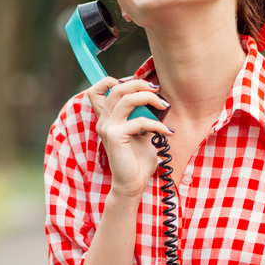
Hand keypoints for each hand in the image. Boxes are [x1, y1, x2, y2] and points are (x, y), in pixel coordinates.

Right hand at [87, 77, 172, 199]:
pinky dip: (156, 124)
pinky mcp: (115, 136)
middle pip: (116, 88)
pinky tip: (166, 132)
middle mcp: (104, 120)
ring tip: (164, 106)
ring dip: (149, 98)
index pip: (98, 89)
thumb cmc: (138, 161)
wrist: (132, 184)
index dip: (115, 80)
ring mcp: (107, 128)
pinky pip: (138, 121)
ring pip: (126, 98)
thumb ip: (142, 116)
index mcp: (107, 118)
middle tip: (157, 91)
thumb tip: (156, 100)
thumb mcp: (142, 133)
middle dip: (139, 84)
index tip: (139, 86)